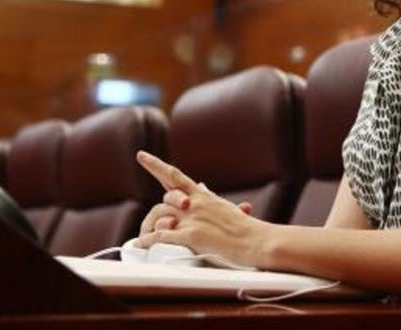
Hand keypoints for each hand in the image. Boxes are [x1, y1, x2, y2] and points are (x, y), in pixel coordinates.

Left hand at [134, 151, 267, 267]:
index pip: (175, 175)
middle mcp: (196, 203)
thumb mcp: (227, 207)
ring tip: (145, 238)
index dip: (156, 165)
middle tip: (144, 227)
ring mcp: (193, 218)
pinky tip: (142, 244)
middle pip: (164, 198)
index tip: (142, 156)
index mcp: (204, 196)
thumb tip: (202, 186)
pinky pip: (161, 236)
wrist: (258, 241)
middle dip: (152, 213)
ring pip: (159, 215)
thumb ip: (210, 198)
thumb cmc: (247, 229)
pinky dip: (148, 240)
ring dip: (148, 227)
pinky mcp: (192, 235)